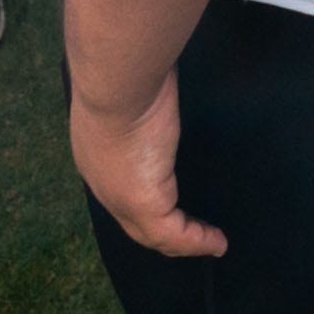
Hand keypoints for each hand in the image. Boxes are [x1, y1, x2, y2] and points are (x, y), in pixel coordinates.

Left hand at [74, 75, 223, 259]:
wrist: (119, 77)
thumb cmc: (130, 71)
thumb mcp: (138, 90)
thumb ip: (147, 101)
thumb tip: (166, 89)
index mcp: (96, 153)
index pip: (121, 188)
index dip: (144, 201)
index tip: (174, 203)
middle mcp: (102, 181)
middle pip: (133, 219)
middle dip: (163, 230)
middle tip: (194, 234)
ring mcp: (119, 197)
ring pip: (152, 232)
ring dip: (184, 241)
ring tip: (211, 242)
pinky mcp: (144, 203)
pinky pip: (174, 235)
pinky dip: (197, 241)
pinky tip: (218, 241)